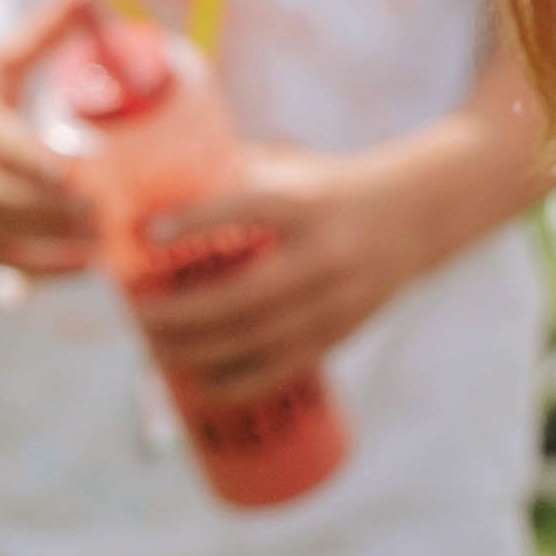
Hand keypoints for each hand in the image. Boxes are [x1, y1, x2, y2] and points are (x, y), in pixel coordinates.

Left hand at [127, 144, 415, 401]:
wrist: (419, 215)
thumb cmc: (337, 189)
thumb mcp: (297, 170)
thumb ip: (236, 176)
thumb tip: (159, 186)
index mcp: (312, 204)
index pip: (251, 209)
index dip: (200, 221)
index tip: (149, 234)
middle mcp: (327, 255)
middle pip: (243, 296)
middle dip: (179, 315)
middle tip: (135, 317)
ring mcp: (338, 300)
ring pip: (258, 340)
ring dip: (197, 352)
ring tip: (152, 351)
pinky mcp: (343, 332)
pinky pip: (283, 367)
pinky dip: (236, 381)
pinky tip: (197, 384)